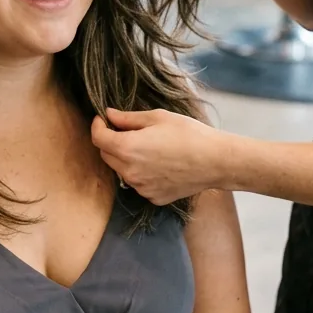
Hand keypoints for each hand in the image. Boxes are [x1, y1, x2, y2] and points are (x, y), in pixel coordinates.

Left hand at [91, 108, 217, 204]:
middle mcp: (130, 172)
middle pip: (106, 156)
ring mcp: (141, 187)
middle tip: (126, 130)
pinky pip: (138, 183)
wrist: (215, 161)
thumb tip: (109, 115)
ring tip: (147, 146)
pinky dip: (140, 172)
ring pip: (121, 170)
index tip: (102, 119)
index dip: (97, 126)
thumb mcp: (157, 117)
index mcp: (128, 148)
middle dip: (110, 142)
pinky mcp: (153, 197)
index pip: (98, 138)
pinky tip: (159, 162)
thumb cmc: (189, 134)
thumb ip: (128, 118)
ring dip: (125, 158)